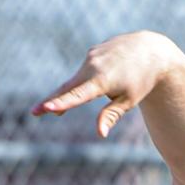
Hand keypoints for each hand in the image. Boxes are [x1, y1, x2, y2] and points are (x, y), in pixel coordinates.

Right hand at [31, 31, 175, 137]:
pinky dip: (82, 82)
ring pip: (75, 81)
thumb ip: (111, 116)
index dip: (62, 103)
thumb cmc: (141, 80)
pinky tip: (103, 81)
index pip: (78, 96)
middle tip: (34, 113)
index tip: (47, 109)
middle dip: (51, 100)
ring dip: (69, 94)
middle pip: (67, 88)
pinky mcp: (92, 53)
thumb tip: (100, 134)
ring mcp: (91, 57)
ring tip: (51, 109)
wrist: (150, 50)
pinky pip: (83, 73)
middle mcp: (93, 66)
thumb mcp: (128, 101)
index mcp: (102, 80)